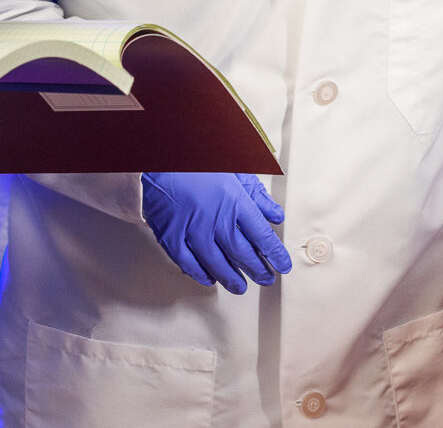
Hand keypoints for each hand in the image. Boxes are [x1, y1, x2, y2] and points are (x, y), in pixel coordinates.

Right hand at [141, 172, 292, 293]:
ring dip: (232, 278)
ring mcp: (193, 231)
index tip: (282, 265)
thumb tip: (275, 215)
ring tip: (241, 287)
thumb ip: (257, 196)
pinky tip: (209, 279)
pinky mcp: (171, 236)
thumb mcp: (236, 169)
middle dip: (258, 270)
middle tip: (266, 279)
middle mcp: (217, 220)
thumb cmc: (198, 159)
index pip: (262, 236)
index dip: (275, 255)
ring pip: (217, 264)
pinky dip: (201, 274)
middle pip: (243, 254)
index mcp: (236, 202)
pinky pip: (188, 263)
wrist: (160, 156)